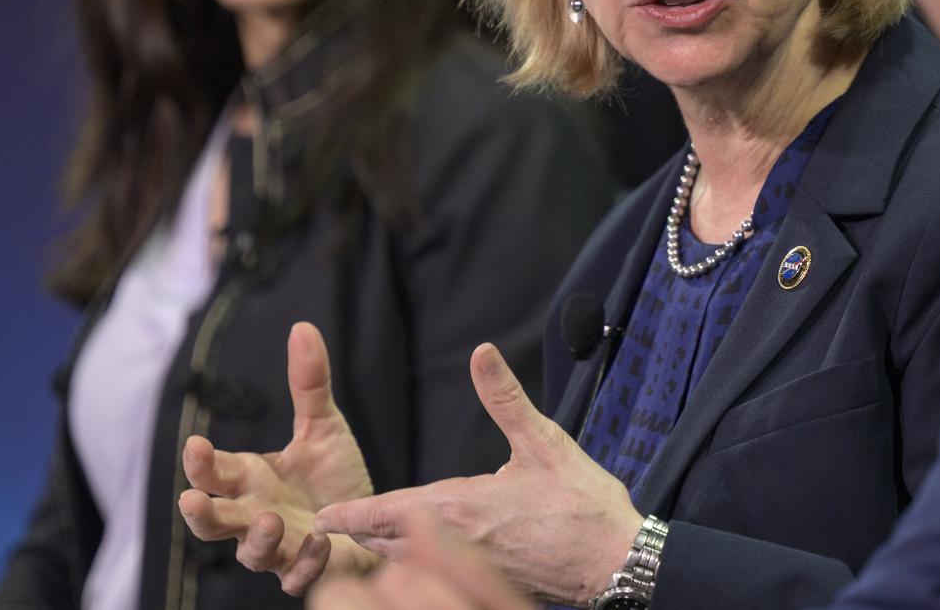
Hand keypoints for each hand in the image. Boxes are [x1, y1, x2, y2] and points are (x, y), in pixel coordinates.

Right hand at [179, 321, 378, 593]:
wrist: (368, 521)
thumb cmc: (334, 477)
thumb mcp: (324, 426)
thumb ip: (309, 383)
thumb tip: (302, 326)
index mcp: (252, 478)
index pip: (215, 472)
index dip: (201, 462)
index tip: (194, 445)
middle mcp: (256, 514)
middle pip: (213, 521)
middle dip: (200, 513)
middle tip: (190, 500)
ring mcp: (279, 546)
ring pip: (250, 555)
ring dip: (255, 541)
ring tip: (269, 521)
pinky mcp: (307, 569)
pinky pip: (297, 576)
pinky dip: (304, 564)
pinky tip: (318, 543)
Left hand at [314, 343, 642, 606]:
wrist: (616, 562)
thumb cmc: (582, 503)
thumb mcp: (544, 441)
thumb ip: (505, 398)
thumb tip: (482, 354)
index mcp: (463, 508)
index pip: (389, 514)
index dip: (352, 516)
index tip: (323, 516)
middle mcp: (458, 547)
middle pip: (390, 548)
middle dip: (363, 536)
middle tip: (339, 526)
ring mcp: (473, 574)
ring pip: (411, 569)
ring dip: (388, 556)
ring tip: (372, 542)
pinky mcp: (491, 589)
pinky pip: (439, 584)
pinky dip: (419, 573)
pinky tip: (425, 563)